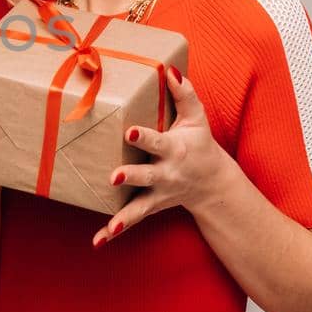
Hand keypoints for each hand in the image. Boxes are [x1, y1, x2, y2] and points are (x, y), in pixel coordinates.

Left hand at [91, 64, 236, 246]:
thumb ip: (184, 94)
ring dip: (124, 216)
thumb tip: (170, 70)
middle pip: (146, 176)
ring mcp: (158, 194)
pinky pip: (132, 220)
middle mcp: (166, 174)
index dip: (144, 137)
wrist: (212, 183)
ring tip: (111, 225)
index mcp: (174, 150)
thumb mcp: (196, 118)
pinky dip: (115, 232)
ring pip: (139, 207)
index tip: (130, 132)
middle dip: (131, 176)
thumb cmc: (199, 144)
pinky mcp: (150, 207)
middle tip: (114, 176)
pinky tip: (98, 241)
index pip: (157, 142)